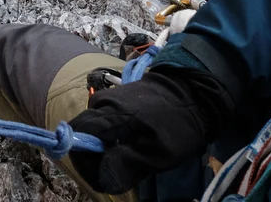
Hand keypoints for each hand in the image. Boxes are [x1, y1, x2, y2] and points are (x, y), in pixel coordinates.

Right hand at [66, 68, 218, 193]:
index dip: (86, 166)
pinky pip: (101, 124)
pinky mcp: (114, 100)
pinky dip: (110, 139)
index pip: (76, 142)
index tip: (106, 179)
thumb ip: (128, 165)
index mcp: (108, 115)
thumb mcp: (159, 153)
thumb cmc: (178, 123)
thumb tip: (102, 179)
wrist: (194, 91)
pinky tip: (131, 143)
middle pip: (81, 136)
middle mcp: (100, 104)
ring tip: (130, 156)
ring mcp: (107, 99)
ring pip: (91, 131)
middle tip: (120, 169)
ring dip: (103, 149)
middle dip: (94, 159)